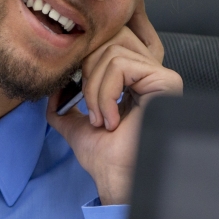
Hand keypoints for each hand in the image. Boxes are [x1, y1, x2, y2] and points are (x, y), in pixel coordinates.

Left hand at [47, 4, 182, 204]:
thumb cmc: (104, 156)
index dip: (83, 64)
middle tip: (91, 111)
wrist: (116, 177)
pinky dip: (106, 94)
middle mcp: (148, 73)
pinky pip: (121, 66)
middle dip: (87, 76)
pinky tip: (111, 120)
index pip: (103, 45)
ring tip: (101, 119)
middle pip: (107, 42)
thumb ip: (63, 107)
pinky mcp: (165, 81)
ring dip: (95, 90)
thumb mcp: (76, 126)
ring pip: (111, 53)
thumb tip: (53, 88)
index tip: (77, 97)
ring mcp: (159, 75)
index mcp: (131, 80)